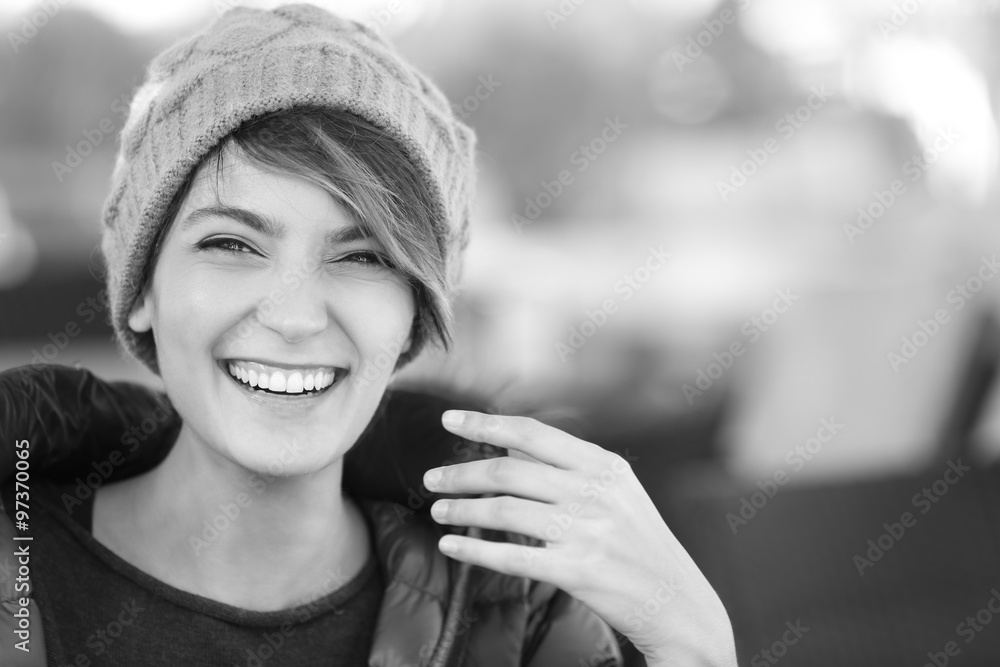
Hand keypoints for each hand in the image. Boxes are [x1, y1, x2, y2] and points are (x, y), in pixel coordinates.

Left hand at [422, 410, 736, 665]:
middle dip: (462, 472)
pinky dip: (475, 550)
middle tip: (431, 478)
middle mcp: (596, 492)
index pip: (532, 433)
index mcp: (604, 465)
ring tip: (437, 512)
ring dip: (462, 509)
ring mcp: (589, 532)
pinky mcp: (579, 572)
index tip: (449, 420)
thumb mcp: (615, 491)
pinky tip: (453, 546)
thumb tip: (508, 440)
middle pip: (510, 470)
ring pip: (505, 511)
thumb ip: (564, 464)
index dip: (486, 423)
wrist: (678, 602)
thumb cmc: (639, 543)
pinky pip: (512, 557)